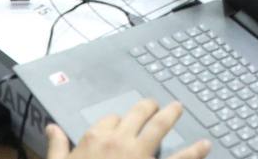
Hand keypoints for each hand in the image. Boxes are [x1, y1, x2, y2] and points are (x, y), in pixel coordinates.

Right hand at [45, 99, 208, 158]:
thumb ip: (57, 147)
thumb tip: (51, 128)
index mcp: (94, 138)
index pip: (109, 120)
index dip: (115, 121)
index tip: (119, 123)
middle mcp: (119, 141)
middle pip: (137, 115)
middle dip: (148, 107)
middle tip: (156, 104)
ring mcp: (140, 156)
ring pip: (158, 127)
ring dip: (170, 115)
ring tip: (178, 108)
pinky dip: (194, 152)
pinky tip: (205, 145)